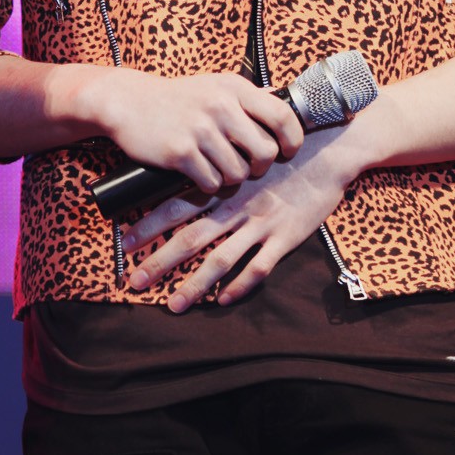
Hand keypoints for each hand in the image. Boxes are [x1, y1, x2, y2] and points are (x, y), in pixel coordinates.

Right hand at [80, 68, 302, 194]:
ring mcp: (200, 130)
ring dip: (232, 178)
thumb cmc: (178, 97)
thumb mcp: (215, 85)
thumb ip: (247, 97)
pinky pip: (212, 182)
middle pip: (265, 152)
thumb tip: (286, 105)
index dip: (292, 140)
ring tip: (220, 170)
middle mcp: (221, 106)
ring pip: (239, 173)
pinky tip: (201, 175)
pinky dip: (209, 184)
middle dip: (261, 167)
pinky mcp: (181, 153)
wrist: (128, 102)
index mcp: (234, 87)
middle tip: (250, 167)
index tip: (287, 151)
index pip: (282, 116)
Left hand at [120, 123, 360, 311]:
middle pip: (191, 238)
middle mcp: (237, 206)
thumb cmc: (286, 148)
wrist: (330, 150)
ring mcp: (261, 223)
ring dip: (194, 285)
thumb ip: (222, 164)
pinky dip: (241, 286)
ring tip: (172, 306)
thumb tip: (188, 170)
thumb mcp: (248, 149)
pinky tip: (225, 300)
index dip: (150, 224)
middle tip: (133, 282)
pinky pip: (260, 267)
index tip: (124, 241)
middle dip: (160, 261)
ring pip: (221, 259)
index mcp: (225, 184)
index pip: (177, 206)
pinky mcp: (286, 237)